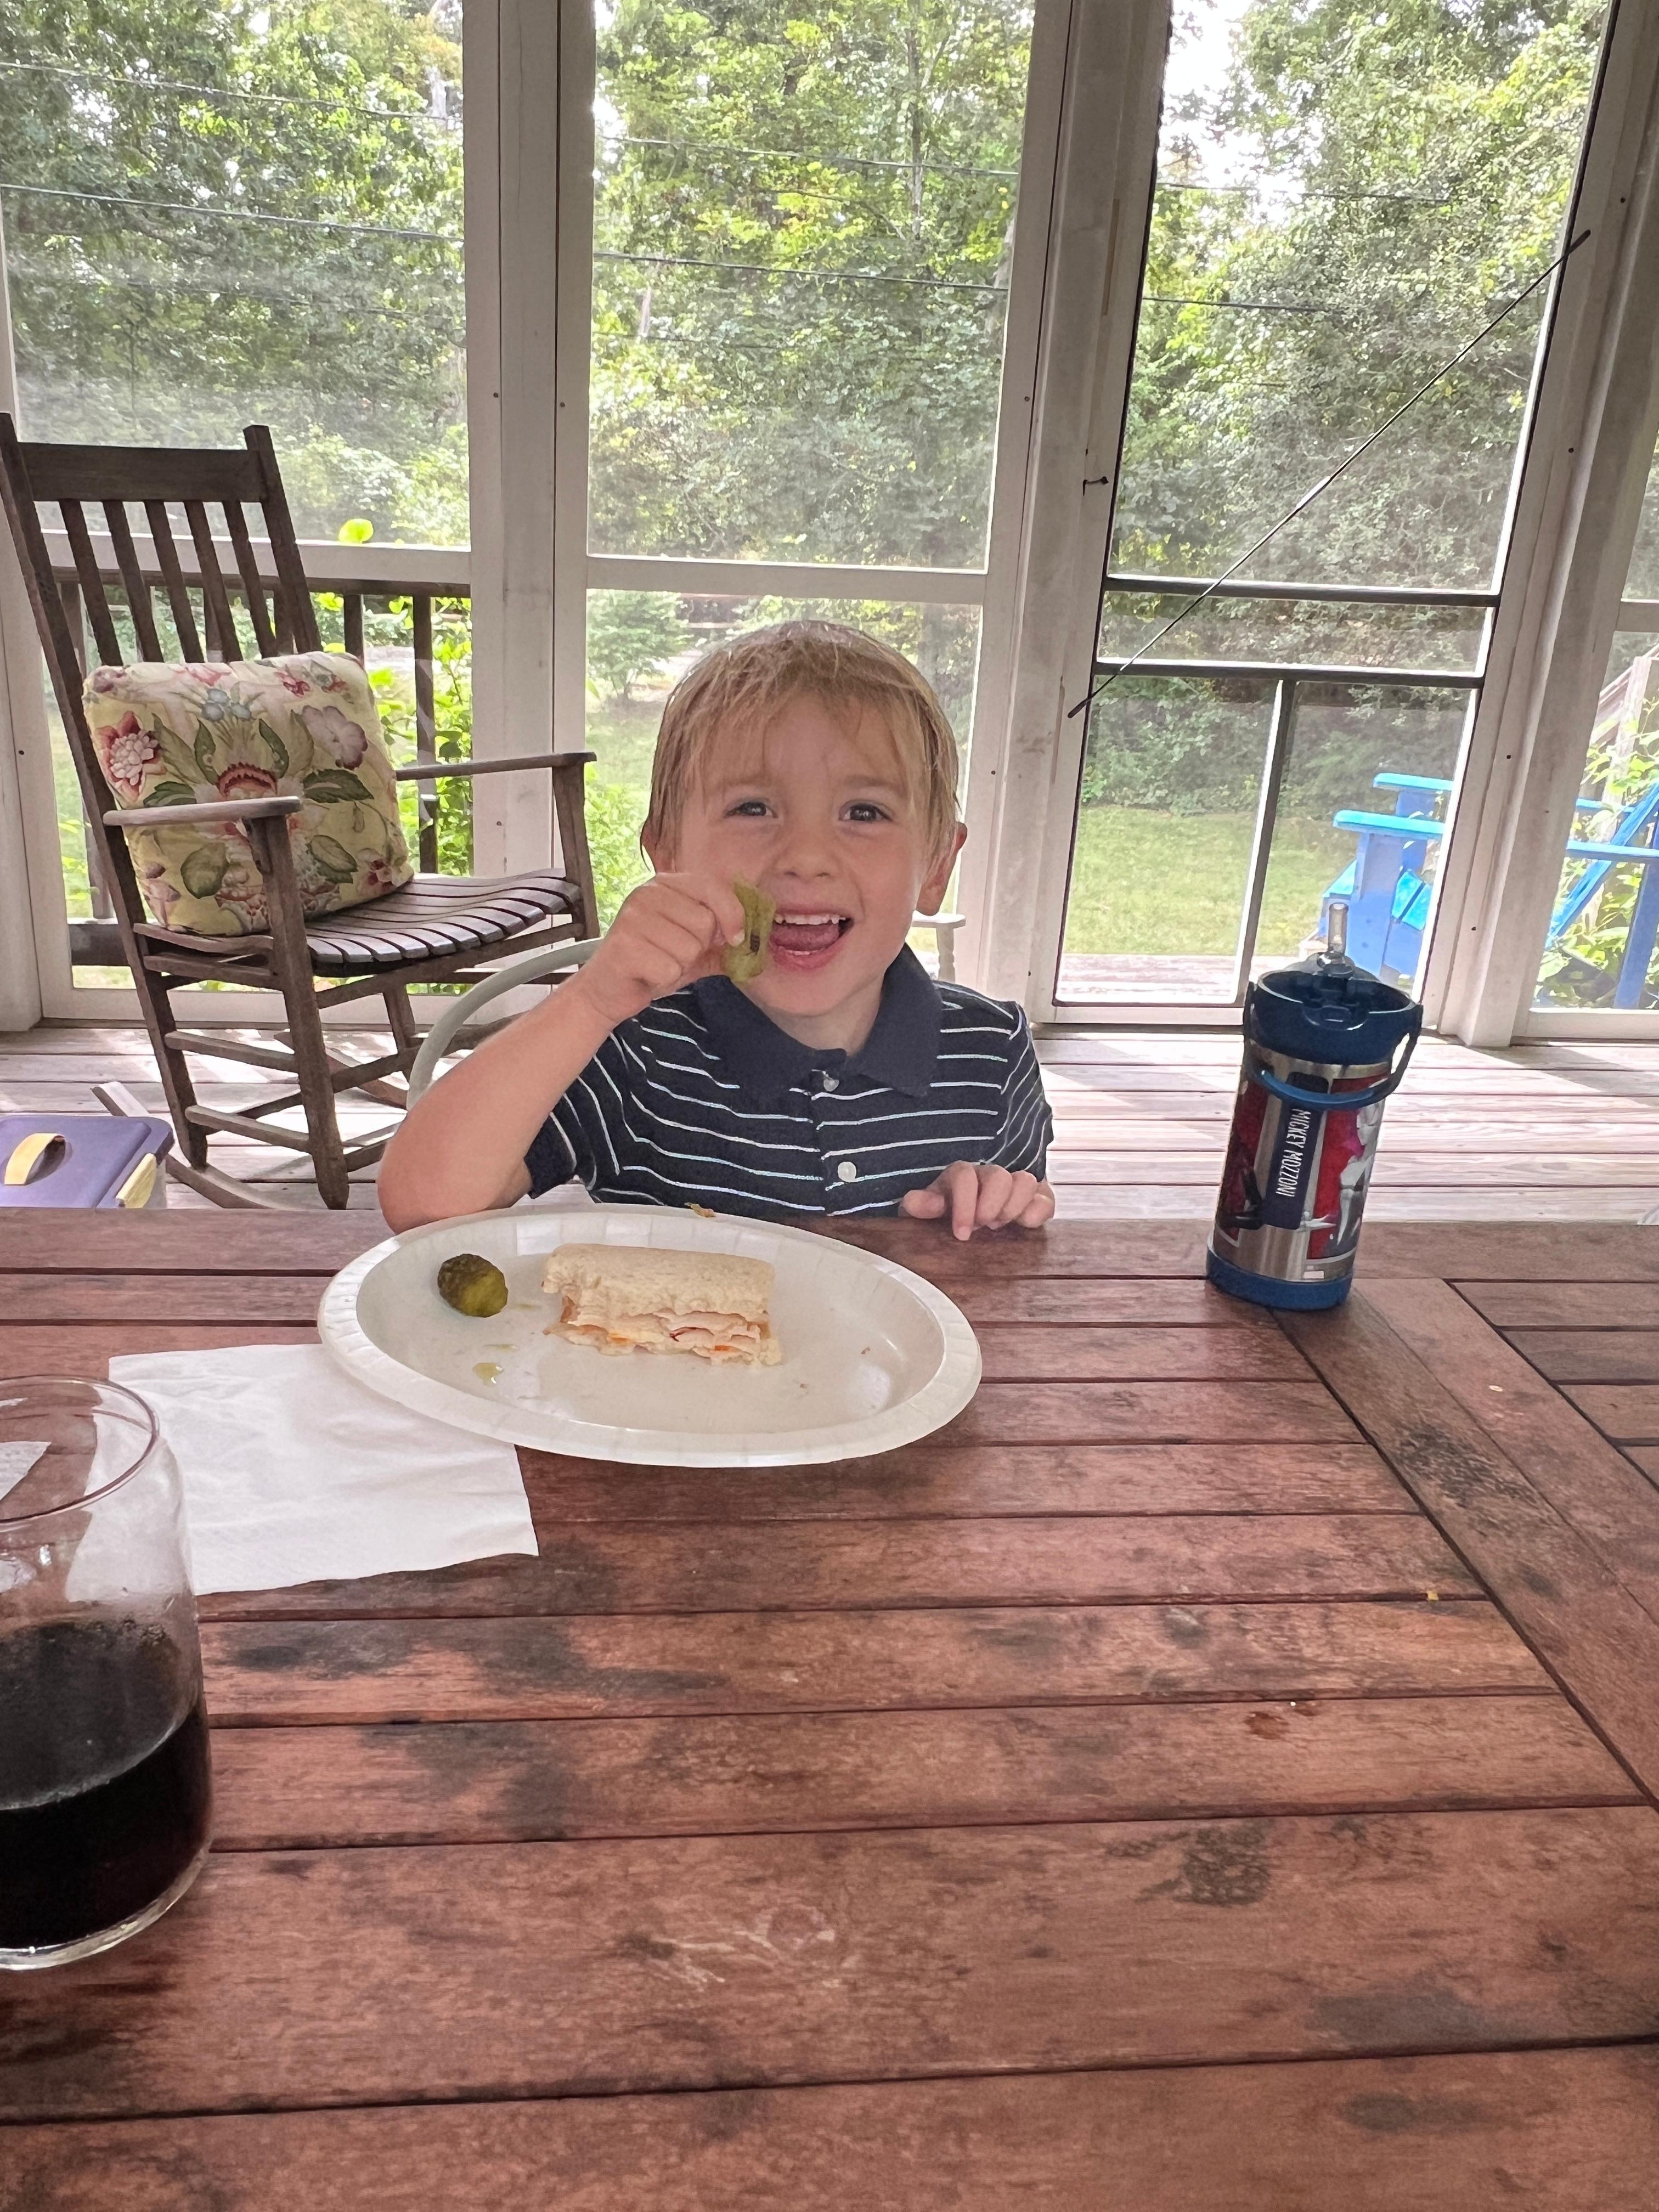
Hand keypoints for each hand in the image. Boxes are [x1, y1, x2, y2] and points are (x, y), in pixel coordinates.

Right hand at [571, 873, 746, 1028]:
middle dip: (698, 949)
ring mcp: (633, 917)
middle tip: (673, 954)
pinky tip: (647, 974)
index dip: (732, 915)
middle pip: (704, 922)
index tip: (736, 938)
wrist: (607, 990)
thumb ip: (721, 940)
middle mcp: (647, 893)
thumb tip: (757, 942)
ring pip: (689, 948)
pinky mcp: (624, 945)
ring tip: (658, 963)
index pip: (713, 887)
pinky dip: (665, 979)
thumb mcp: (692, 947)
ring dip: (680, 966)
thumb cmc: (651, 963)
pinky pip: (671, 968)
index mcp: (665, 884)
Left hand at [900, 1162, 1055, 1239]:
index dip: (965, 1205)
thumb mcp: (929, 1210)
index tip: (962, 1234)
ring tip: (1000, 1226)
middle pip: (999, 1176)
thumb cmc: (947, 1213)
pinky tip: (1025, 1226)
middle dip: (992, 1204)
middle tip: (983, 1226)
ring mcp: (1014, 1186)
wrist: (967, 1219)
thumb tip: (912, 1203)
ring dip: (1015, 1205)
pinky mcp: (1036, 1199)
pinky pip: (1046, 1198)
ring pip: (1026, 1181)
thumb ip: (922, 1205)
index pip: (965, 1176)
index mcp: (961, 1176)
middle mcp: (989, 1176)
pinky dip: (1039, 1211)